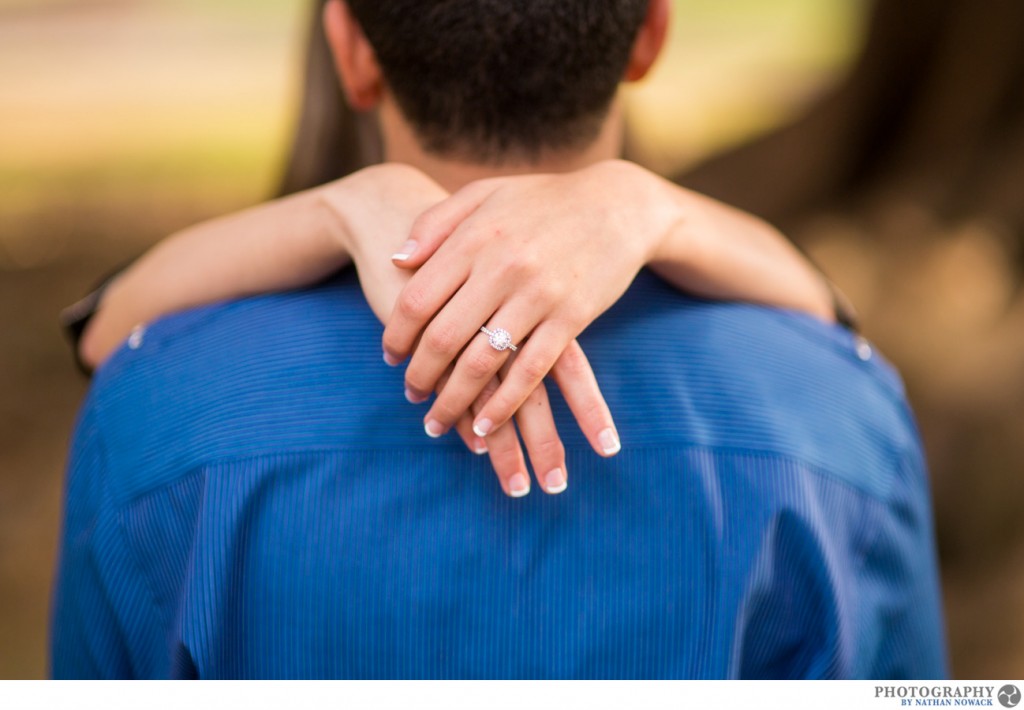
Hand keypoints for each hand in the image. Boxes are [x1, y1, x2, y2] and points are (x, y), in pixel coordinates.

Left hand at [323, 163, 592, 495]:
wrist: (619, 204)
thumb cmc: (544, 200)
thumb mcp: (484, 194)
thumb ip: (436, 223)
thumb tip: (397, 260)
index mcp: (474, 238)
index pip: (417, 299)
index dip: (396, 335)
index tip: (390, 357)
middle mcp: (502, 267)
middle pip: (443, 337)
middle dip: (420, 376)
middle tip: (412, 395)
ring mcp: (538, 295)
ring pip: (482, 363)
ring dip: (454, 401)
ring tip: (437, 421)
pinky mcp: (571, 318)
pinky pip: (530, 372)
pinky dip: (503, 406)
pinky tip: (485, 426)